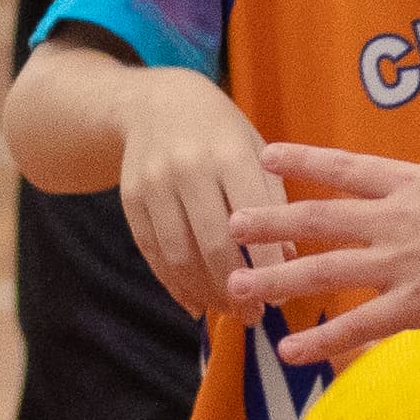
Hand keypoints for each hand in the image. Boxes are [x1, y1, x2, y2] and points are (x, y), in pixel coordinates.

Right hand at [117, 74, 281, 316]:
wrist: (156, 103)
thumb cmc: (222, 134)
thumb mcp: (255, 153)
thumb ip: (273, 202)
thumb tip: (289, 263)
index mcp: (230, 153)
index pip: (253, 218)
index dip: (267, 264)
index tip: (283, 295)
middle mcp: (188, 168)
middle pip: (212, 244)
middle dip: (235, 288)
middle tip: (253, 316)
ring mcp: (154, 183)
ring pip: (179, 254)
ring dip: (204, 292)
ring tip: (227, 310)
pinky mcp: (130, 199)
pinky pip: (152, 251)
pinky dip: (173, 283)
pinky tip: (194, 301)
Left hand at [226, 48, 419, 366]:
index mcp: (413, 182)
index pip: (346, 169)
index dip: (304, 162)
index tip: (266, 155)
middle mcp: (396, 220)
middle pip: (320, 220)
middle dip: (272, 222)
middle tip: (231, 225)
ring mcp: (403, 263)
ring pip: (327, 272)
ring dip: (279, 278)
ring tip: (236, 285)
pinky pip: (363, 324)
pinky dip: (324, 339)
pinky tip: (289, 352)